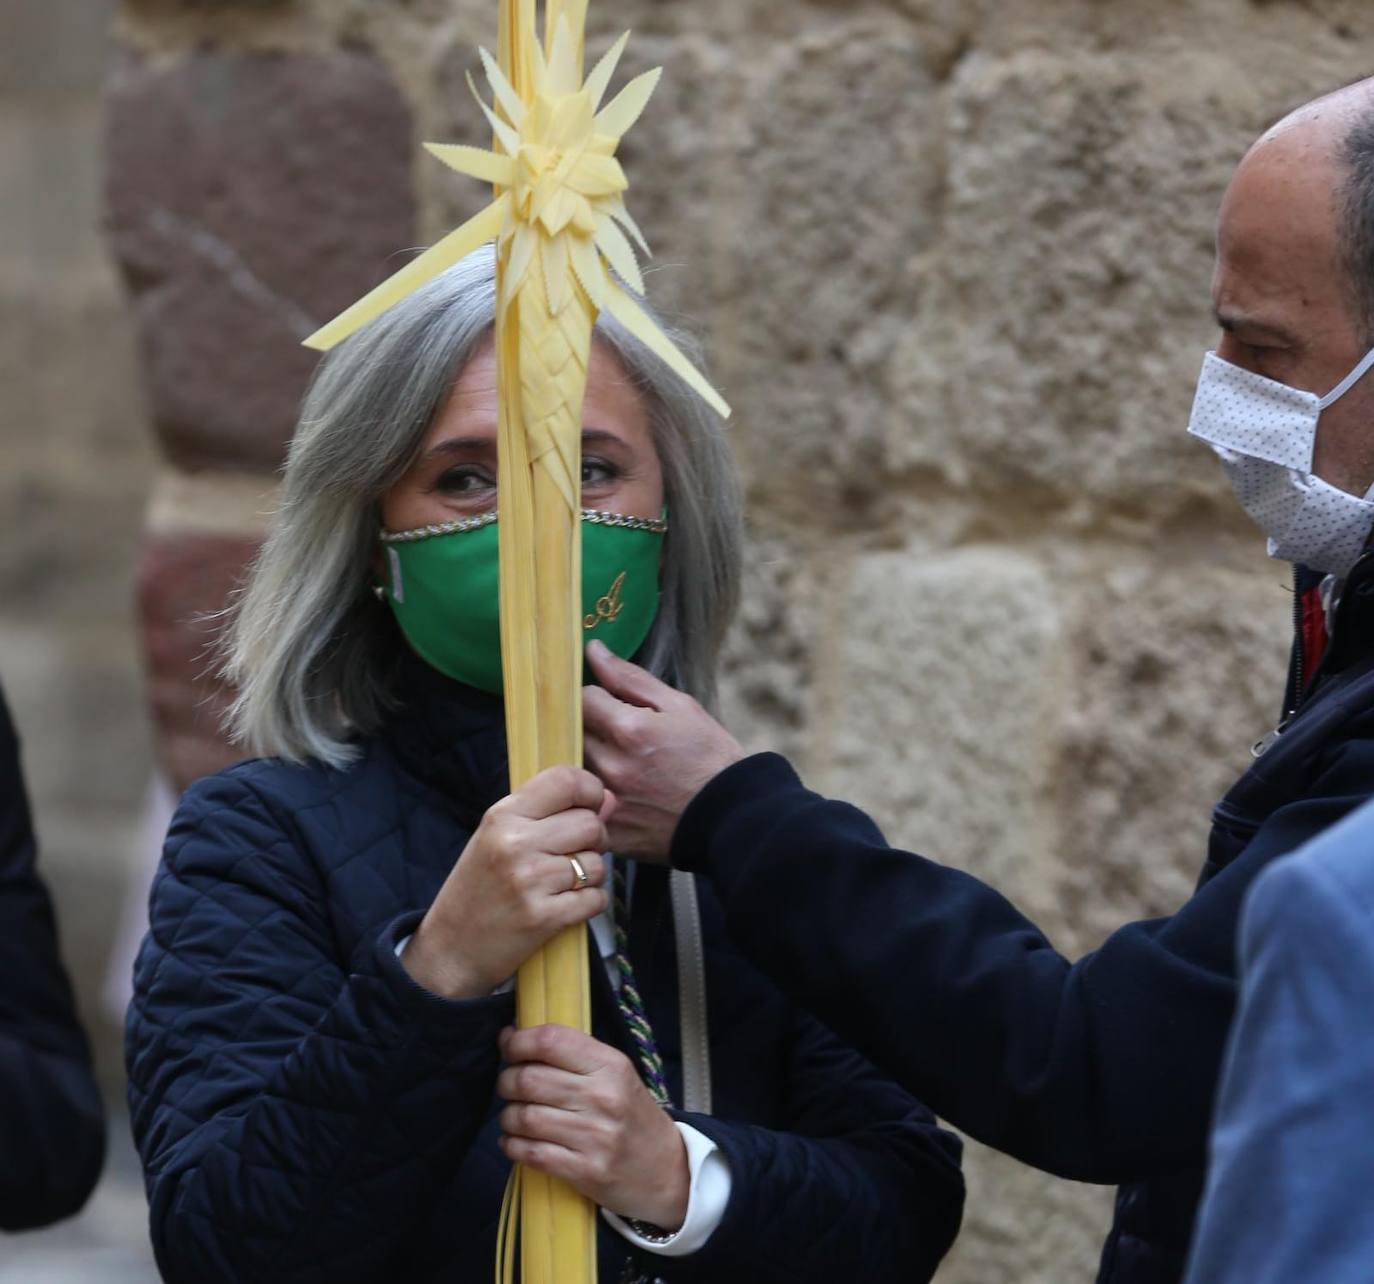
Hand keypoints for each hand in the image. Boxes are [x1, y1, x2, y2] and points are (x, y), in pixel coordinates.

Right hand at [402, 766, 610, 999]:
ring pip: (597, 864)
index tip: (592, 804)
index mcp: (503, 816)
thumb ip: (550, 814)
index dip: (591, 790)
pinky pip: (596, 899)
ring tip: (564, 882)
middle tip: (575, 853)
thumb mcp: (498, 839)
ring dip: (591, 875)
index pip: (566, 781)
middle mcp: (516, 843)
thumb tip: (610, 799)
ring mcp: (530, 881)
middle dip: (595, 839)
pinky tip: (567, 904)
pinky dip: (590, 903)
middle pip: (591, 824)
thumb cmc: (477, 890)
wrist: (449, 950)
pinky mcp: (543, 917)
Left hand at [497, 1024, 689, 1228]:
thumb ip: (572, 1054)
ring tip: (514, 1116)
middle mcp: (603, 1097)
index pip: (552, 1040)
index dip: (519, 1042)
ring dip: (507, 1116)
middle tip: (509, 1085)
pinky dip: (512, 1146)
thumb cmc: (632, 1115)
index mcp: (611, 1065)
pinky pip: (530, 1153)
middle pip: (529, 1079)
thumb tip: (511, 1035)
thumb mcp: (616, 1074)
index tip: (509, 1047)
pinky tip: (514, 1141)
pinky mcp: (584, 1171)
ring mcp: (594, 1137)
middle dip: (506, 1081)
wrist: (665, 1170)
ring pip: (524, 1117)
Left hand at [582, 641, 743, 862]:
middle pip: (572, 733)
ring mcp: (607, 801)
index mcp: (628, 729)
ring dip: (587, 760)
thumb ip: (630, 678)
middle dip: (590, 728)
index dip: (597, 698)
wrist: (733, 816)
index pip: (581, 698)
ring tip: (620, 764)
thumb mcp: (679, 706)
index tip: (612, 706)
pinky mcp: (609, 830)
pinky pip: (583, 804)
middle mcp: (612, 765)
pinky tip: (621, 793)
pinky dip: (593, 794)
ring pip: (573, 768)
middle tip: (616, 735)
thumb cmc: (710, 756)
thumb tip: (593, 650)